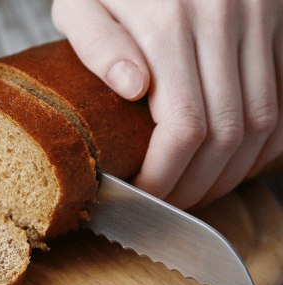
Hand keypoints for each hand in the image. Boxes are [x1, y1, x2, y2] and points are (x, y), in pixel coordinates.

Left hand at [52, 0, 282, 208]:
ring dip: (236, 170)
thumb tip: (134, 89)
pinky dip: (267, 140)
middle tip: (172, 203)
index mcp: (170, 22)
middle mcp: (226, 20)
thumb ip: (98, 44)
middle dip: (201, 183)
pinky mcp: (276, 18)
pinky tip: (238, 159)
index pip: (184, 128)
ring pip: (267, 121)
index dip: (169, 176)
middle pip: (231, 135)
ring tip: (201, 188)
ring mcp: (260, 17)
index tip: (146, 196)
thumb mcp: (81, 1)